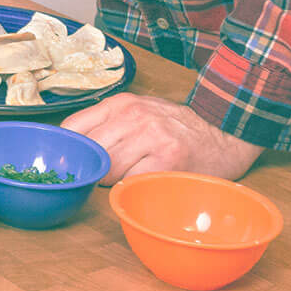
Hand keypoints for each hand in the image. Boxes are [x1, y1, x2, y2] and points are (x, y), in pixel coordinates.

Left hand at [59, 93, 263, 184]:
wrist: (224, 133)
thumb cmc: (177, 128)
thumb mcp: (139, 112)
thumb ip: (106, 125)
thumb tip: (70, 149)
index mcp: (121, 103)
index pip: (72, 127)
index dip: (66, 152)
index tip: (68, 165)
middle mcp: (133, 115)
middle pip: (89, 153)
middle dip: (91, 170)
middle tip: (101, 177)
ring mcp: (151, 136)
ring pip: (108, 170)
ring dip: (112, 181)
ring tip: (130, 176)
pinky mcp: (167, 158)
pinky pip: (132, 181)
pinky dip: (133, 187)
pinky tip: (145, 182)